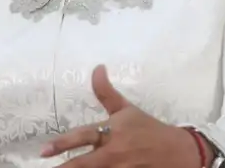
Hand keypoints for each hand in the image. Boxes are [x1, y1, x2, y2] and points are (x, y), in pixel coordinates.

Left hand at [42, 65, 205, 167]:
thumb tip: (97, 67)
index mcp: (113, 132)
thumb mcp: (127, 110)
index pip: (84, 136)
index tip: (44, 151)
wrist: (180, 152)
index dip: (63, 143)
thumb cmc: (149, 129)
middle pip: (86, 163)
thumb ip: (106, 92)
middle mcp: (115, 153)